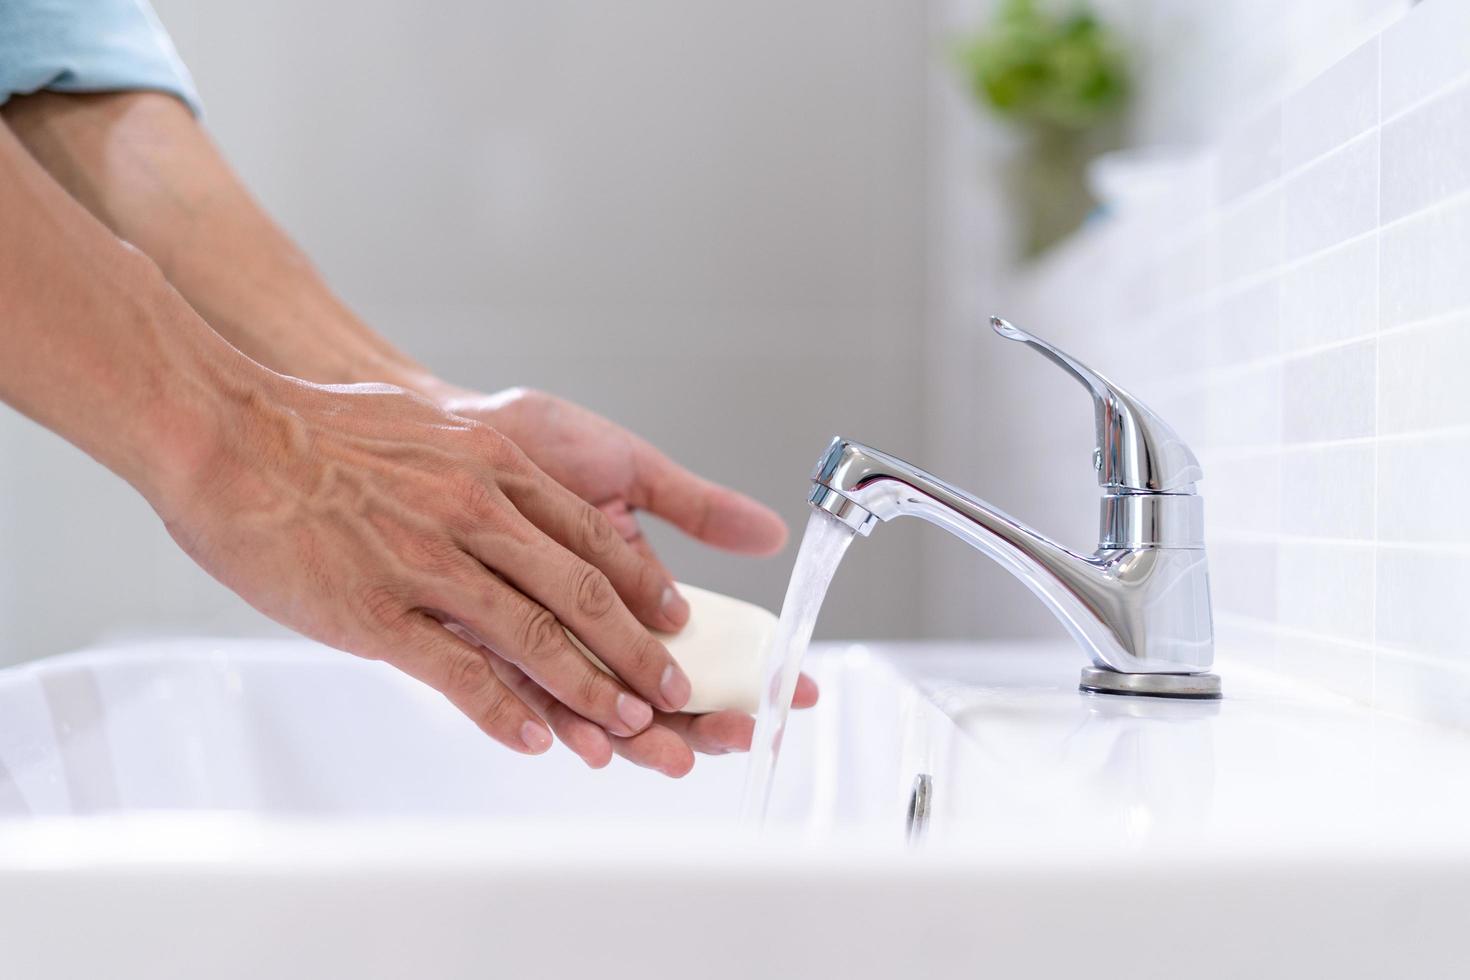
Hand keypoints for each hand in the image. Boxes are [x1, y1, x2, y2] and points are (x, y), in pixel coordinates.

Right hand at [158, 376, 701, 757]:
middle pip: (582, 594)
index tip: (673, 620)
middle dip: (639, 651)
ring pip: (536, 638)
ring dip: (591, 692)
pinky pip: (459, 672)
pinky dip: (505, 711)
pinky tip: (537, 739)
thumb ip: (479, 466)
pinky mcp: (375, 612)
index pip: (591, 538)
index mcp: (492, 466)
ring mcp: (427, 563)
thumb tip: (510, 493)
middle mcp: (475, 511)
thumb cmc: (318, 430)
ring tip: (629, 729)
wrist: (227, 431)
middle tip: (675, 692)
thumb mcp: (427, 431)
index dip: (641, 588)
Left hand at [431, 385, 818, 775]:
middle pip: (653, 692)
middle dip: (700, 721)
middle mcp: (587, 623)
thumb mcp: (629, 469)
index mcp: (629, 588)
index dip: (748, 673)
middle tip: (738, 732)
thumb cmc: (532, 437)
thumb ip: (695, 508)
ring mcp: (538, 636)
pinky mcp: (482, 641)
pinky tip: (589, 740)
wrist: (443, 420)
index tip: (793, 690)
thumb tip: (772, 534)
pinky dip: (561, 721)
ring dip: (639, 737)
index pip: (698, 648)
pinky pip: (523, 694)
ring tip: (674, 755)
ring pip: (598, 705)